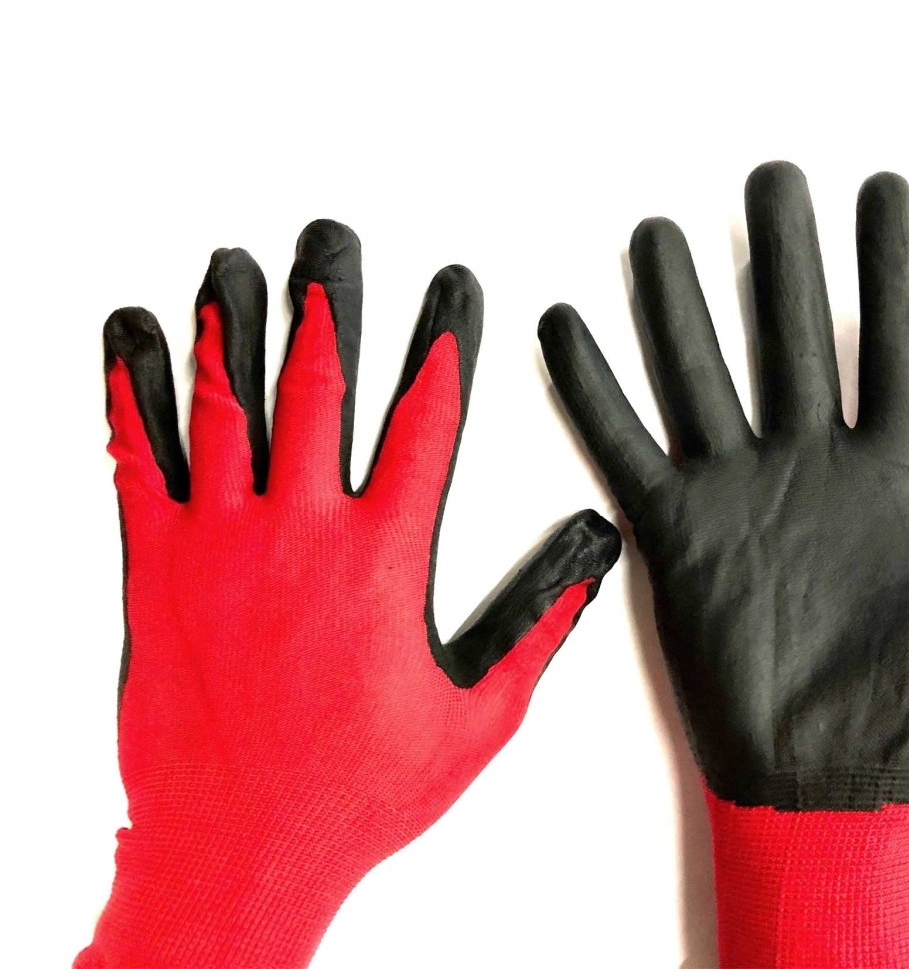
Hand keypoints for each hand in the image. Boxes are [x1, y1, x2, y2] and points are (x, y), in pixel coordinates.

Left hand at [79, 220, 618, 968]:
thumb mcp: (477, 719)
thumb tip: (590, 555)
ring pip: (228, 406)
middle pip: (320, 387)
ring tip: (238, 262)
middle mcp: (301, 535)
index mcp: (384, 561)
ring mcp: (221, 545)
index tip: (451, 292)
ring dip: (236, 325)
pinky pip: (138, 461)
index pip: (425, 422)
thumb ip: (537, 625)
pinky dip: (133, 391)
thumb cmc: (353, 792)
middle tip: (331, 242)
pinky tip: (134, 339)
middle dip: (330, 303)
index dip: (443, 345)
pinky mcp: (155, 569)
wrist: (236, 851)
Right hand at [539, 163, 908, 965]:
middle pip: (792, 332)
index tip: (885, 187)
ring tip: (662, 229)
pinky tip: (568, 326)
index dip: (893, 262)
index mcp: (900, 472)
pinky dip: (592, 389)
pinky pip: (624, 446)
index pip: (898, 339)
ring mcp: (740, 494)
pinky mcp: (677, 534)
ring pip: (700, 372)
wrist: (841, 792)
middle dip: (783, 253)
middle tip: (771, 176)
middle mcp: (813, 465)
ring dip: (678, 302)